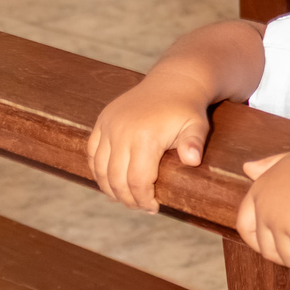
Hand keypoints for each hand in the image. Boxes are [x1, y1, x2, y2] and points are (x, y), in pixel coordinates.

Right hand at [88, 78, 209, 212]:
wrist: (173, 81)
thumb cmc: (187, 109)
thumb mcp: (197, 125)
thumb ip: (195, 144)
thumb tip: (192, 160)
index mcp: (145, 137)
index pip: (137, 181)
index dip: (143, 199)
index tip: (153, 208)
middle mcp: (122, 131)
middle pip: (116, 179)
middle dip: (128, 199)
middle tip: (140, 207)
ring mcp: (109, 125)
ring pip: (100, 169)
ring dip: (111, 189)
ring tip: (126, 198)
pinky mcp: (102, 120)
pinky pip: (92, 153)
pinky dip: (98, 171)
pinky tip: (110, 182)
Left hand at [237, 144, 289, 274]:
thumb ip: (268, 165)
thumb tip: (246, 168)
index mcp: (260, 190)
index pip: (244, 226)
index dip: (257, 242)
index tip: (275, 248)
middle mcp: (265, 208)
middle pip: (267, 249)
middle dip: (286, 257)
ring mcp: (281, 222)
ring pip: (288, 258)